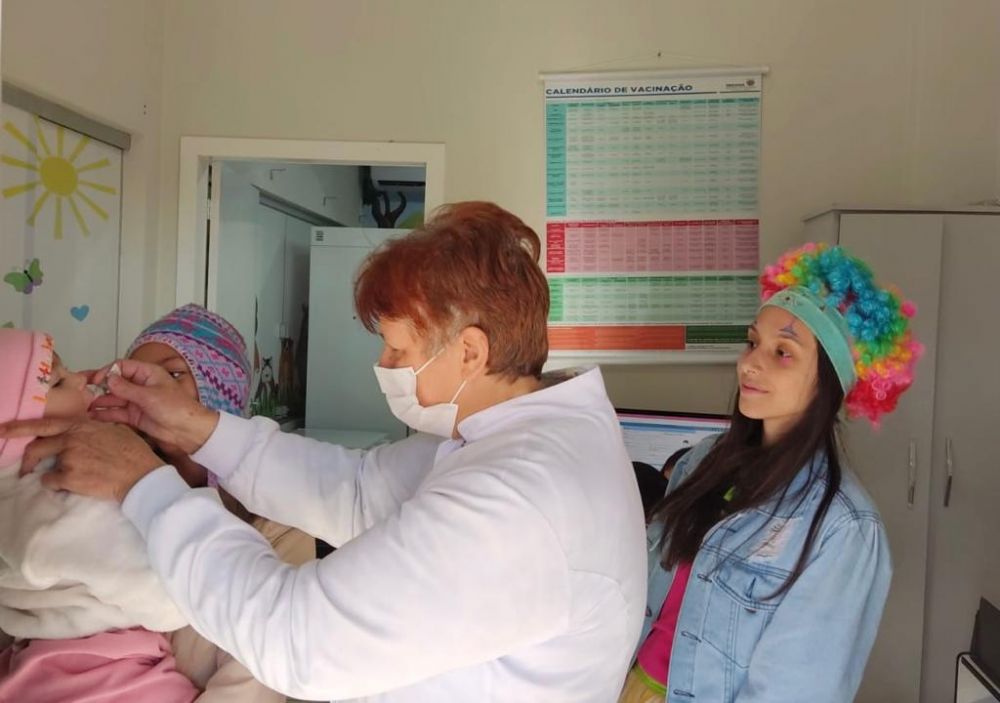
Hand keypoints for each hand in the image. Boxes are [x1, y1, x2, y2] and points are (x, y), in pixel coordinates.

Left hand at [3, 418, 164, 501]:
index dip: (19, 427)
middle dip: (27, 461)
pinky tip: (75, 486)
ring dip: (54, 475)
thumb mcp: (114, 430)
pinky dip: (58, 486)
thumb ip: (92, 428)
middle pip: (36, 448)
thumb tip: (82, 431)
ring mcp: (68, 458)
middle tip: (27, 469)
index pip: (44, 424)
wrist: (141, 475)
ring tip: (70, 479)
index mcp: (80, 426)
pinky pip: (52, 483)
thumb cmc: (133, 452)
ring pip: (46, 469)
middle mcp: (71, 439)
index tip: (1, 429)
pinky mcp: (69, 478)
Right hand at [89, 359, 219, 455]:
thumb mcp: (150, 396)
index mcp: (148, 373)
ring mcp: (137, 401)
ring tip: (82, 407)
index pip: (122, 366)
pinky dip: (104, 414)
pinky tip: (91, 417)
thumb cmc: (177, 408)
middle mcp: (140, 385)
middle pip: (114, 382)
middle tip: (79, 392)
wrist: (188, 430)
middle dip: (98, 387)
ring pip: (113, 399)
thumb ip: (127, 388)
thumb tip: (108, 379)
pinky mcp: (135, 416)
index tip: (95, 381)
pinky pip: (116, 413)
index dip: (107, 372)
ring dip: (99, 402)